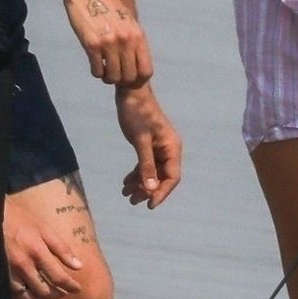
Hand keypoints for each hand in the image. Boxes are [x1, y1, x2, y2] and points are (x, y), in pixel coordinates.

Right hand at [3, 201, 82, 298]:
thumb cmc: (21, 220)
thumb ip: (62, 249)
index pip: (59, 278)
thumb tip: (79, 266)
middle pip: (45, 291)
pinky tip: (32, 294)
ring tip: (49, 295)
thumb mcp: (44, 229)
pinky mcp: (0, 275)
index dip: (71, 286)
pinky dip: (27, 298)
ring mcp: (10, 272)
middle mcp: (24, 265)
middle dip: (57, 294)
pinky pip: (16, 295)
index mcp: (37, 251)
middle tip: (63, 292)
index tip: (77, 289)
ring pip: (30, 296)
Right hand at [64, 0, 152, 86]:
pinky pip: (97, 71)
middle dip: (121, 79)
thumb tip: (135, 58)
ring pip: (112, 77)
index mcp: (138, 35)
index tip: (129, 75)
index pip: (146, 70)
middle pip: (129, 77)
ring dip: (107, 77)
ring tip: (103, 68)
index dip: (138, 78)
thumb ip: (132, 38)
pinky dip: (96, 71)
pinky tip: (94, 62)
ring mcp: (109, 44)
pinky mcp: (92, 45)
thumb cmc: (106, 2)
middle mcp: (126, 41)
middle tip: (113, 72)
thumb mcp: (127, 19)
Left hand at [116, 84, 182, 208]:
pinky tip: (125, 183)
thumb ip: (146, 165)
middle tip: (132, 201)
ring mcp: (159, 148)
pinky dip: (136, 174)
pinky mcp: (149, 145)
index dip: (161, 193)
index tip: (149, 205)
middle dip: (148, 190)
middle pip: (162, 177)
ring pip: (152, 173)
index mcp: (172, 148)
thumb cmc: (137, 113)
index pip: (172, 177)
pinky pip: (146, 165)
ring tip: (125, 194)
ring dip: (140, 184)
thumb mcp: (140, 141)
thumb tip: (151, 189)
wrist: (130, 93)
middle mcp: (169, 149)